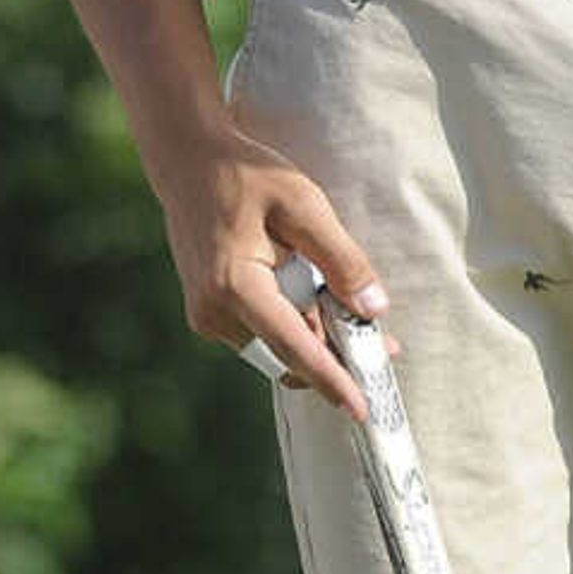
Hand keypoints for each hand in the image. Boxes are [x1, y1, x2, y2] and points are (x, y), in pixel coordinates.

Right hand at [147, 117, 389, 420]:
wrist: (188, 162)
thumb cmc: (247, 176)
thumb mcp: (304, 205)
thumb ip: (340, 259)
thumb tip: (374, 310)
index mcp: (234, 286)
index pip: (294, 347)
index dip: (332, 381)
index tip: (363, 411)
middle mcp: (214, 313)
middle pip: (287, 356)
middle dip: (335, 357)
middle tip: (384, 345)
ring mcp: (206, 317)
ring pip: (276, 347)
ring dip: (314, 336)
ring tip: (347, 306)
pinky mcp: (208, 313)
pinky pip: (261, 333)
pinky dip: (292, 324)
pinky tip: (310, 293)